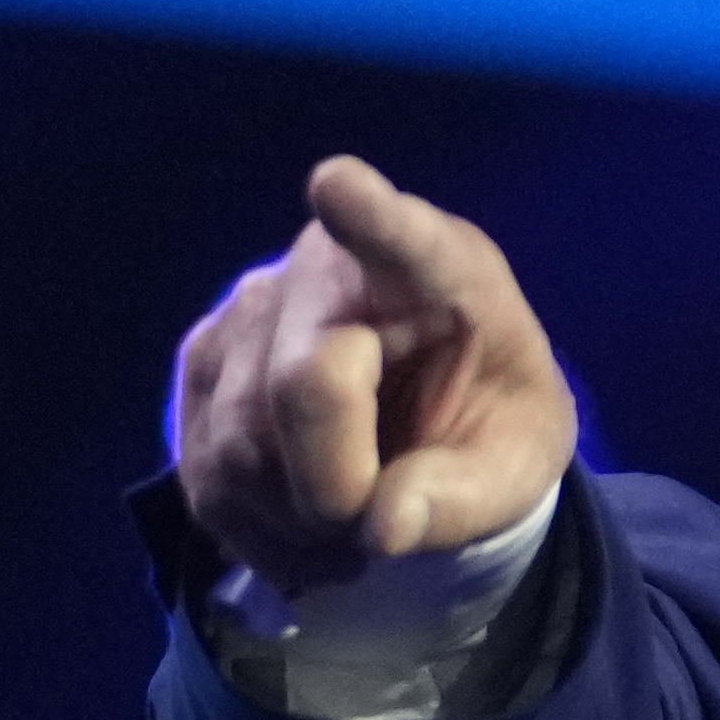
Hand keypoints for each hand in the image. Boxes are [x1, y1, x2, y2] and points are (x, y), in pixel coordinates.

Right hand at [170, 157, 580, 592]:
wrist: (436, 414)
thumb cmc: (489, 419)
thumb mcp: (519, 462)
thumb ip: (468, 494)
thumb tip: (383, 526)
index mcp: (437, 268)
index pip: (399, 237)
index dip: (367, 215)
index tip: (339, 187)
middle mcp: (324, 269)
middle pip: (297, 390)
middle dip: (338, 490)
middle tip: (383, 521)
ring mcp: (245, 312)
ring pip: (238, 445)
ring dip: (298, 521)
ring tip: (352, 521)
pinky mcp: (201, 368)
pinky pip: (207, 476)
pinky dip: (261, 532)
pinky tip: (306, 530)